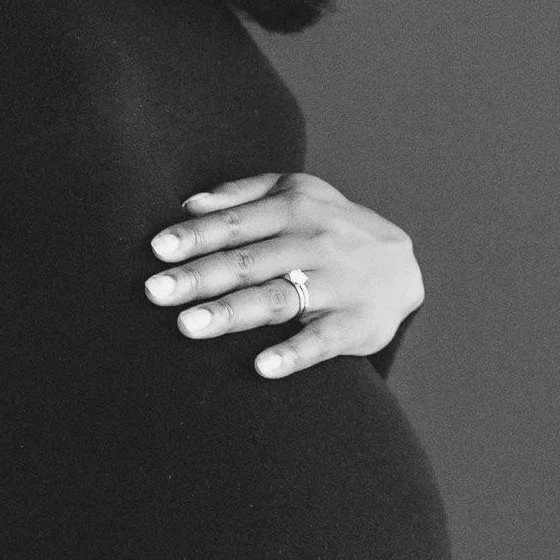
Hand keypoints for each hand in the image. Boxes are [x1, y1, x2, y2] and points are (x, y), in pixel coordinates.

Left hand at [143, 171, 422, 378]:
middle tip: (154, 292)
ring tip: (188, 326)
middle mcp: (314, 243)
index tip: (156, 251)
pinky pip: (322, 341)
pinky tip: (263, 366)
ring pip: (277, 299)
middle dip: (199, 277)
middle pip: (248, 262)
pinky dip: (294, 354)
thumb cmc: (329, 227)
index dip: (196, 236)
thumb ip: (242, 195)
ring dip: (231, 313)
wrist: (404, 264)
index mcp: (293, 208)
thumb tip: (187, 204)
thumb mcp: (296, 194)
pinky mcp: (357, 324)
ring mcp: (337, 284)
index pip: (236, 223)